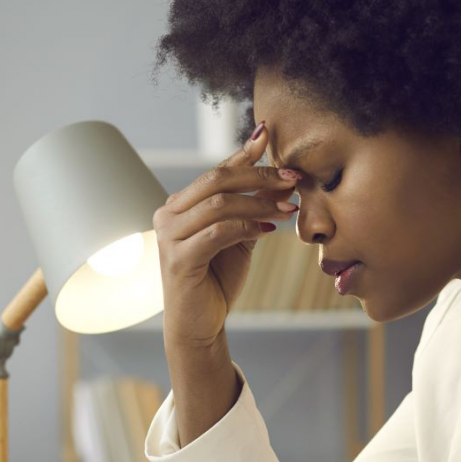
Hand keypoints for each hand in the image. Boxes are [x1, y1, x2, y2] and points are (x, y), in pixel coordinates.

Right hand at [152, 121, 300, 348]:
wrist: (199, 325)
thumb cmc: (217, 280)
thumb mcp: (240, 236)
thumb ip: (254, 208)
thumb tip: (286, 180)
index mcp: (179, 205)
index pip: (216, 171)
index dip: (244, 153)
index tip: (269, 136)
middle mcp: (168, 214)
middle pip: (217, 179)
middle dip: (259, 176)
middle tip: (293, 178)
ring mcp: (169, 236)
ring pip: (220, 204)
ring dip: (260, 204)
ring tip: (290, 210)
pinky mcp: (178, 259)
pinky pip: (218, 232)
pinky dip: (247, 227)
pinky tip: (269, 230)